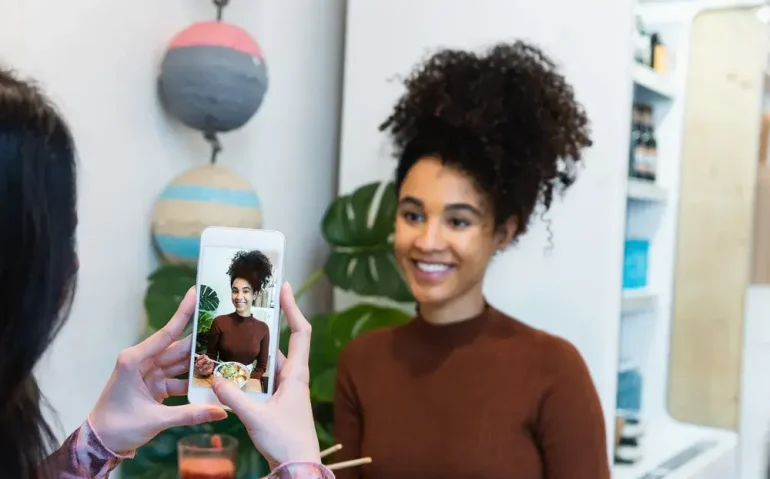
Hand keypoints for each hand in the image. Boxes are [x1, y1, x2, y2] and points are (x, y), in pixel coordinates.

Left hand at [89, 287, 227, 453]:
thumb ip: (190, 414)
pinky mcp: (155, 385)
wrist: (100, 444)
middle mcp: (143, 361)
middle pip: (178, 348)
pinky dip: (194, 381)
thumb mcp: (155, 420)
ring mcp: (150, 373)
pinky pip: (179, 378)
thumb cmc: (118, 427)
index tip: (197, 292)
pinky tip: (213, 381)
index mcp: (135, 360)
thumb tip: (222, 411)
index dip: (184, 313)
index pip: (166, 333)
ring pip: (181, 363)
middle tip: (226, 328)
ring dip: (201, 363)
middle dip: (202, 341)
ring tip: (227, 355)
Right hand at [212, 282, 319, 468]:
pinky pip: (260, 379)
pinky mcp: (276, 402)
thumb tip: (214, 378)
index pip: (300, 331)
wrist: (298, 468)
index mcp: (296, 374)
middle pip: (280, 343)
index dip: (292, 308)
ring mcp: (285, 389)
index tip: (283, 288)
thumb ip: (233, 398)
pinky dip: (246, 373)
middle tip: (244, 308)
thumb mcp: (256, 417)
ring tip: (228, 337)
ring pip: (266, 363)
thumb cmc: (286, 442)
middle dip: (262, 326)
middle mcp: (293, 377)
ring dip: (249, 352)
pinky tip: (227, 371)